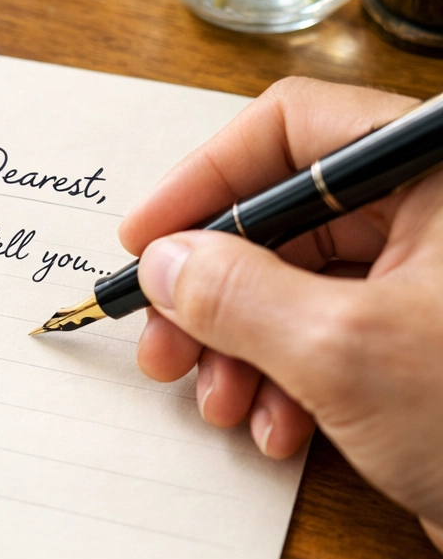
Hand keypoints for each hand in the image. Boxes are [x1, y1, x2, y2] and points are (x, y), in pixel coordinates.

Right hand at [119, 77, 442, 551]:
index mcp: (436, 172)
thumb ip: (238, 294)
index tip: (146, 235)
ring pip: (293, 283)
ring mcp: (424, 279)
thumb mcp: (349, 352)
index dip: (203, 179)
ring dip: (237, 346)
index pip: (292, 128)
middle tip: (160, 338)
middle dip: (211, 287)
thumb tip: (165, 262)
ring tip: (215, 401)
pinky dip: (283, 380)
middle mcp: (431, 213)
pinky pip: (323, 334)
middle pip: (282, 217)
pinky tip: (275, 430)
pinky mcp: (416, 339)